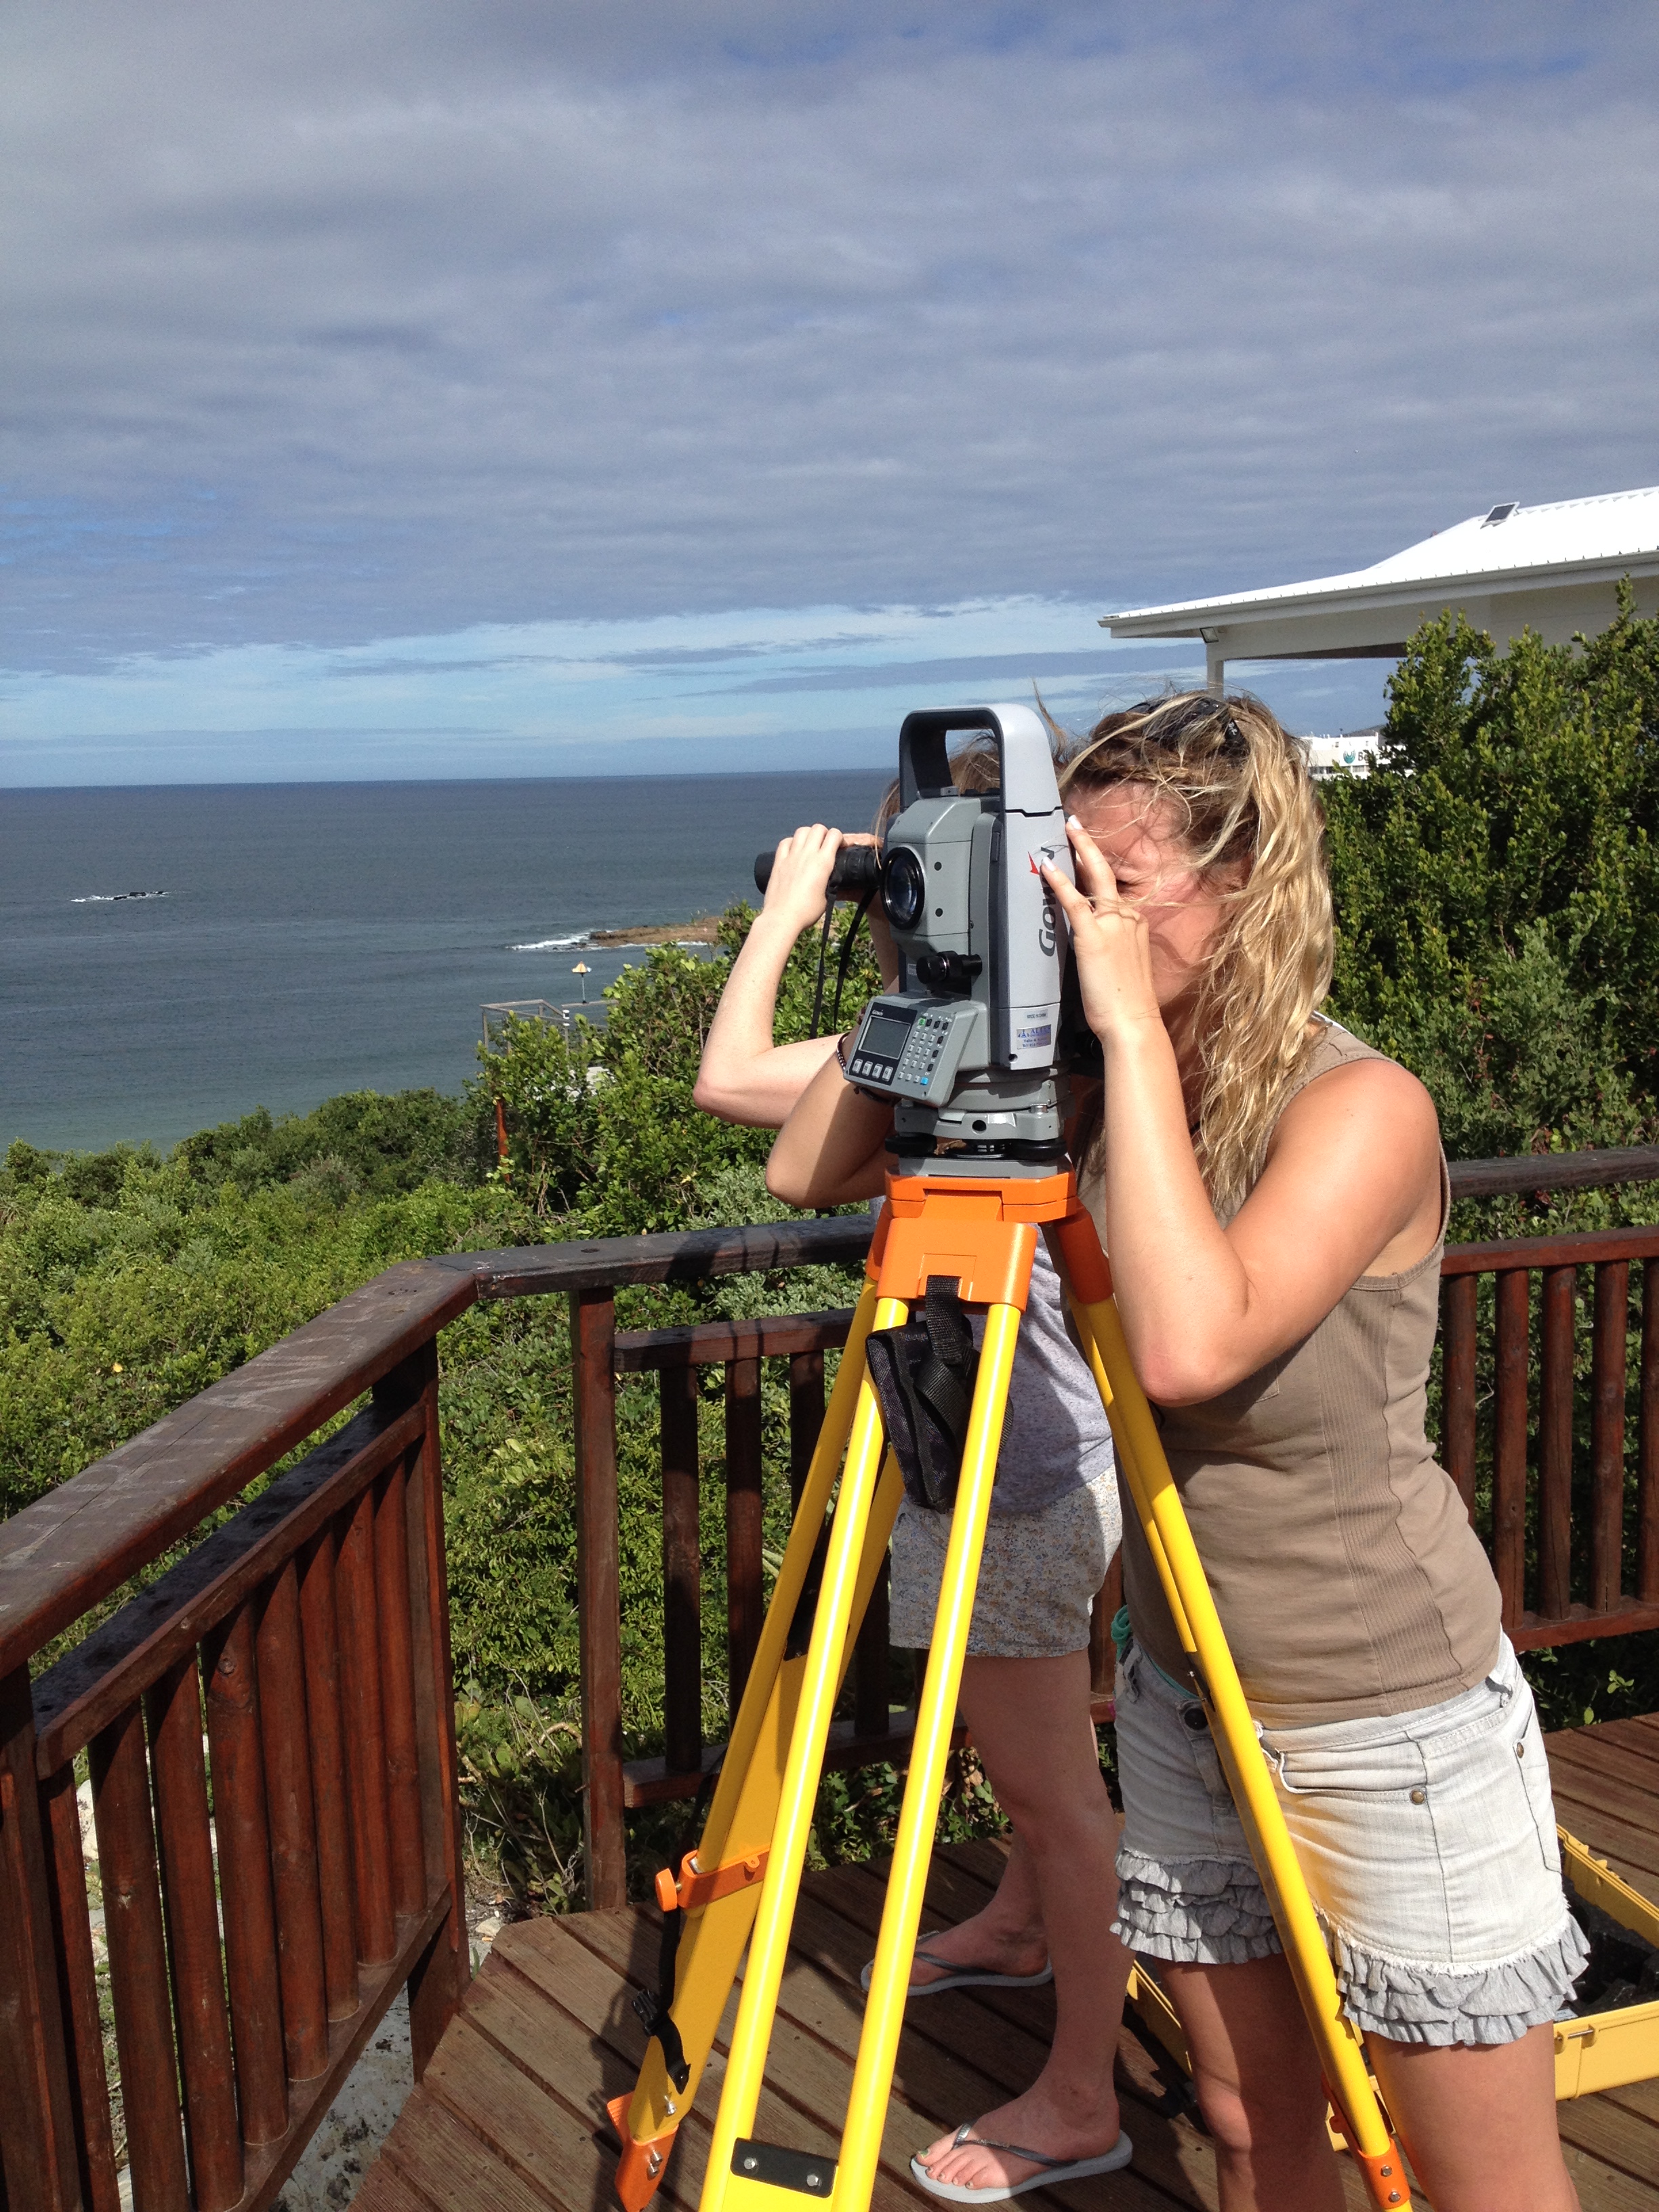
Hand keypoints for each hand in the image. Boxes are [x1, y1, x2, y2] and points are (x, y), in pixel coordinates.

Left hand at [760, 824, 844, 937]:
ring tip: (810, 846)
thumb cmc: (807, 911)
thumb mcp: (827, 896)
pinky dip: (792, 842)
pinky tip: (794, 850)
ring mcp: (791, 856)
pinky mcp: (779, 862)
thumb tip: (829, 877)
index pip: (834, 835)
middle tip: (825, 845)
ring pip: (801, 831)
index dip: (839, 838)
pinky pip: (785, 842)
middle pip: (818, 828)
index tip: (839, 847)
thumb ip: (829, 881)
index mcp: (823, 862)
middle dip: (824, 833)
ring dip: (808, 834)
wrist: (783, 917)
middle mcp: (807, 854)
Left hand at [1041, 817, 1162, 1044]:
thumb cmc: (1128, 1004)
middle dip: (1089, 845)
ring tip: (1063, 834)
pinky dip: (1061, 882)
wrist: (1133, 1022)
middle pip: (1106, 873)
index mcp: (1136, 924)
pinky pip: (1075, 901)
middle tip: (1074, 824)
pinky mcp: (1094, 936)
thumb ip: (1114, 947)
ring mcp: (1113, 924)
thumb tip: (1098, 945)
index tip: (1086, 856)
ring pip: (1093, 879)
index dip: (1095, 871)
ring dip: (1077, 853)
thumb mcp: (1126, 967)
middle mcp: (1127, 917)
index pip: (1113, 891)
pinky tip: (1048, 867)